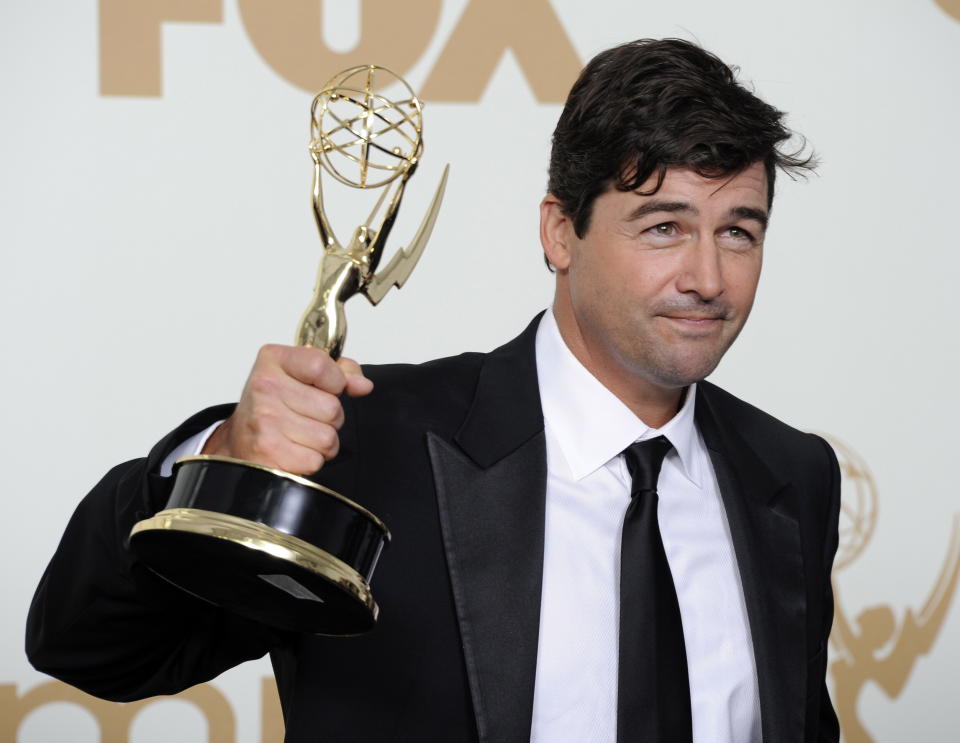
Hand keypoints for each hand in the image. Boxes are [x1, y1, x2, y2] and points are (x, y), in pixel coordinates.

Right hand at [202, 345, 372, 473]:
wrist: (240, 439)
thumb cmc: (274, 405)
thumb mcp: (302, 375)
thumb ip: (340, 372)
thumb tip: (362, 385)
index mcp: (274, 360)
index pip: (323, 365)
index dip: (336, 381)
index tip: (327, 387)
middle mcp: (265, 387)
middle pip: (332, 408)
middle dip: (330, 418)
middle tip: (306, 416)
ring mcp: (265, 421)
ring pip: (328, 438)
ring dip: (321, 442)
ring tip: (299, 435)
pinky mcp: (268, 452)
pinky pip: (315, 460)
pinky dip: (310, 460)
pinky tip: (293, 450)